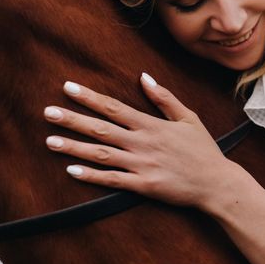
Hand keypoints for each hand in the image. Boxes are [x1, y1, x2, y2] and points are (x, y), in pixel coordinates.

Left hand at [44, 73, 237, 208]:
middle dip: (73, 119)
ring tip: (50, 140)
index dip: (90, 97)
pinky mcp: (143, 186)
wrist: (216, 183)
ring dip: (74, 147)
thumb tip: (144, 77)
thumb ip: (165, 98)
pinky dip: (91, 176)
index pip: (114, 107)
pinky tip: (71, 171)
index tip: (68, 88)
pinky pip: (112, 180)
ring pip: (101, 154)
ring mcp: (142, 165)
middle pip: (101, 129)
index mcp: (152, 125)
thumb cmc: (203, 150)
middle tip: (48, 112)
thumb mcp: (189, 118)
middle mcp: (143, 143)